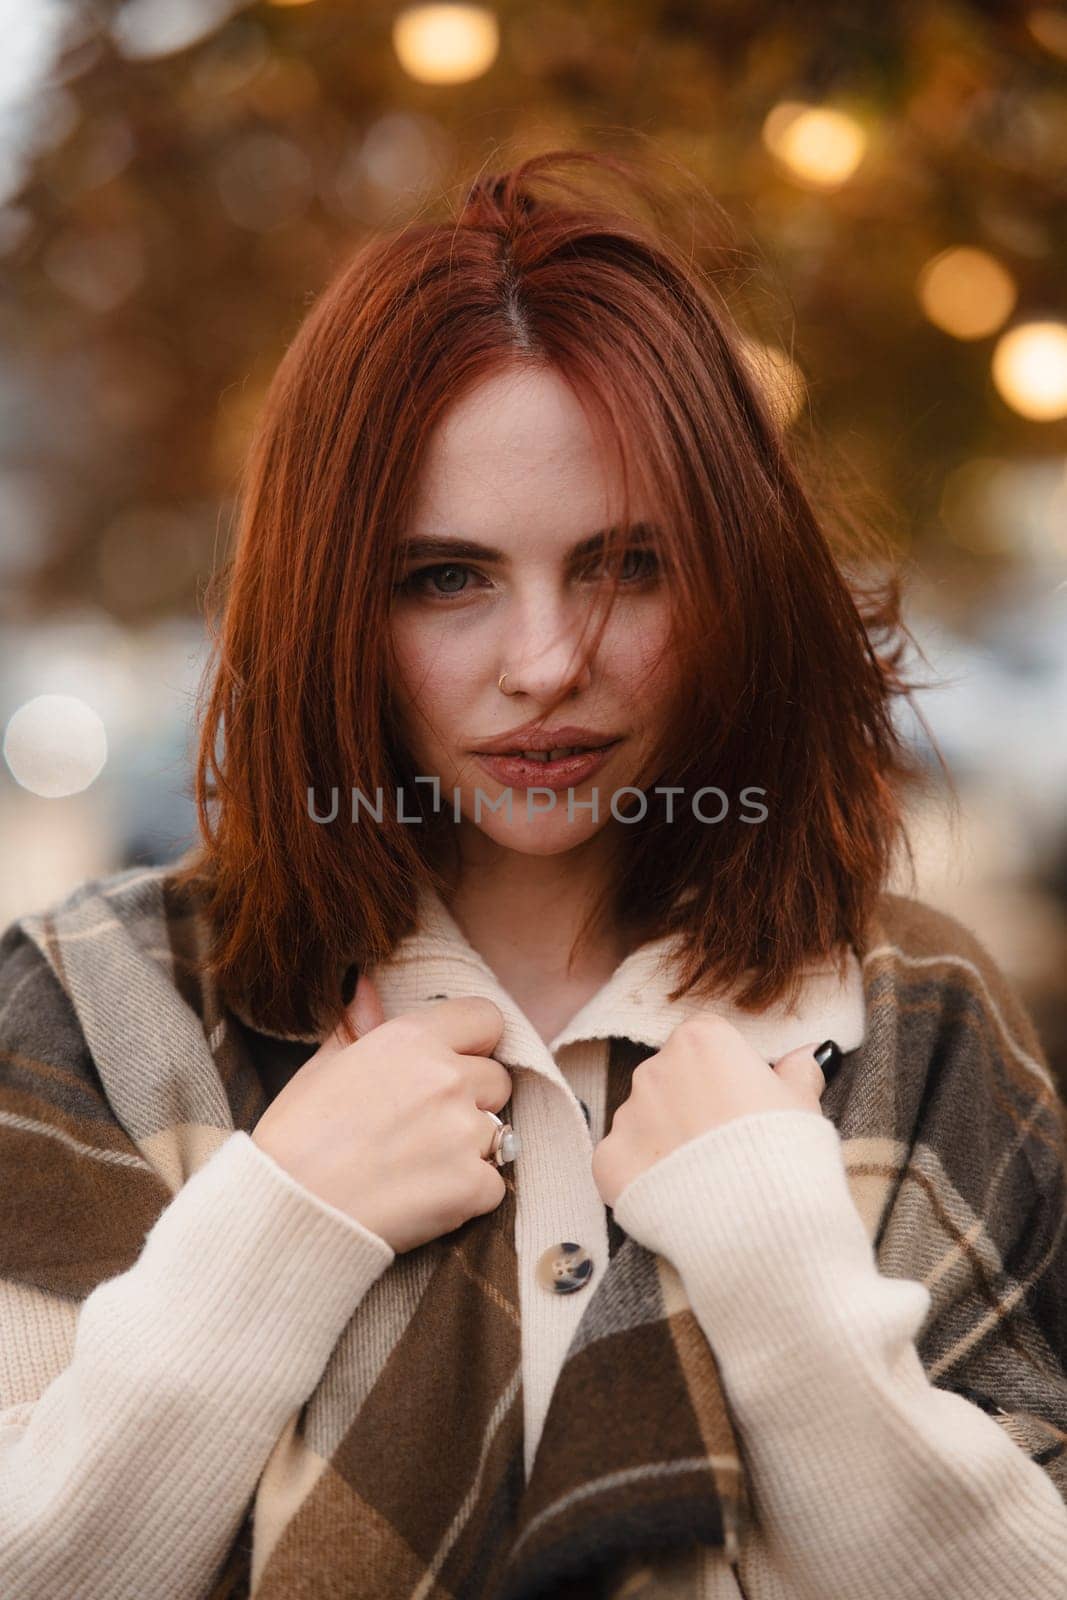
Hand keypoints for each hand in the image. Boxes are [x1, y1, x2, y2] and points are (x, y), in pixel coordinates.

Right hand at [251, 972, 512, 1254]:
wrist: (289, 1212)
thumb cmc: (295, 1139)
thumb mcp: (322, 1068)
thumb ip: (357, 1024)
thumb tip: (364, 984)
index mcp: (412, 1039)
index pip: (487, 1019)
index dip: (474, 1043)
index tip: (455, 1063)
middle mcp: (446, 1077)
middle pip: (497, 1079)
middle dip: (472, 1101)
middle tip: (423, 1127)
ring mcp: (464, 1131)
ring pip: (498, 1133)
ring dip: (470, 1150)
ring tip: (417, 1166)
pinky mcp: (472, 1185)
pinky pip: (494, 1185)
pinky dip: (469, 1195)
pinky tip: (424, 1198)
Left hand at [590, 1014, 829, 1209]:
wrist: (756, 1223)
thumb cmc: (785, 1153)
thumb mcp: (804, 1103)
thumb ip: (798, 1070)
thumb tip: (808, 1054)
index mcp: (701, 1040)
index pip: (707, 1042)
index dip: (727, 1073)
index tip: (745, 1105)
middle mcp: (655, 1067)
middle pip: (672, 1078)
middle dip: (692, 1104)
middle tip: (727, 1145)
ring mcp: (627, 1114)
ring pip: (646, 1119)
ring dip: (667, 1140)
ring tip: (705, 1177)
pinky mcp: (608, 1160)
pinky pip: (623, 1161)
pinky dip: (643, 1177)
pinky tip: (675, 1198)